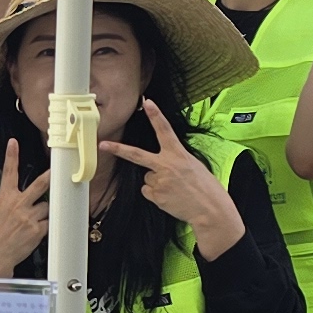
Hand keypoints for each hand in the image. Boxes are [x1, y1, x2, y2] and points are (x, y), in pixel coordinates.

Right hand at [0, 139, 51, 275]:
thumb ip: (8, 202)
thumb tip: (17, 196)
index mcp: (5, 199)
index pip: (9, 173)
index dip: (11, 156)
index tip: (13, 143)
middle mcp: (18, 205)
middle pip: (40, 185)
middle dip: (50, 176)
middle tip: (58, 169)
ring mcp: (29, 217)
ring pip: (47, 206)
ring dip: (45, 211)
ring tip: (34, 221)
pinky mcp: (37, 230)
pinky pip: (49, 222)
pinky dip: (46, 225)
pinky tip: (36, 232)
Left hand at [99, 101, 239, 242]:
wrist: (209, 209)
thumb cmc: (205, 188)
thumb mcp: (194, 165)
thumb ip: (175, 160)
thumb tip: (159, 166)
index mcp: (179, 154)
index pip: (165, 130)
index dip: (155, 115)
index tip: (147, 103)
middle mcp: (166, 165)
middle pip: (136, 154)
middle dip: (118, 149)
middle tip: (103, 145)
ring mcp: (159, 181)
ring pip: (147, 177)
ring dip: (157, 182)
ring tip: (174, 188)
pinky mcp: (156, 196)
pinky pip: (148, 191)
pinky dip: (156, 194)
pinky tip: (170, 196)